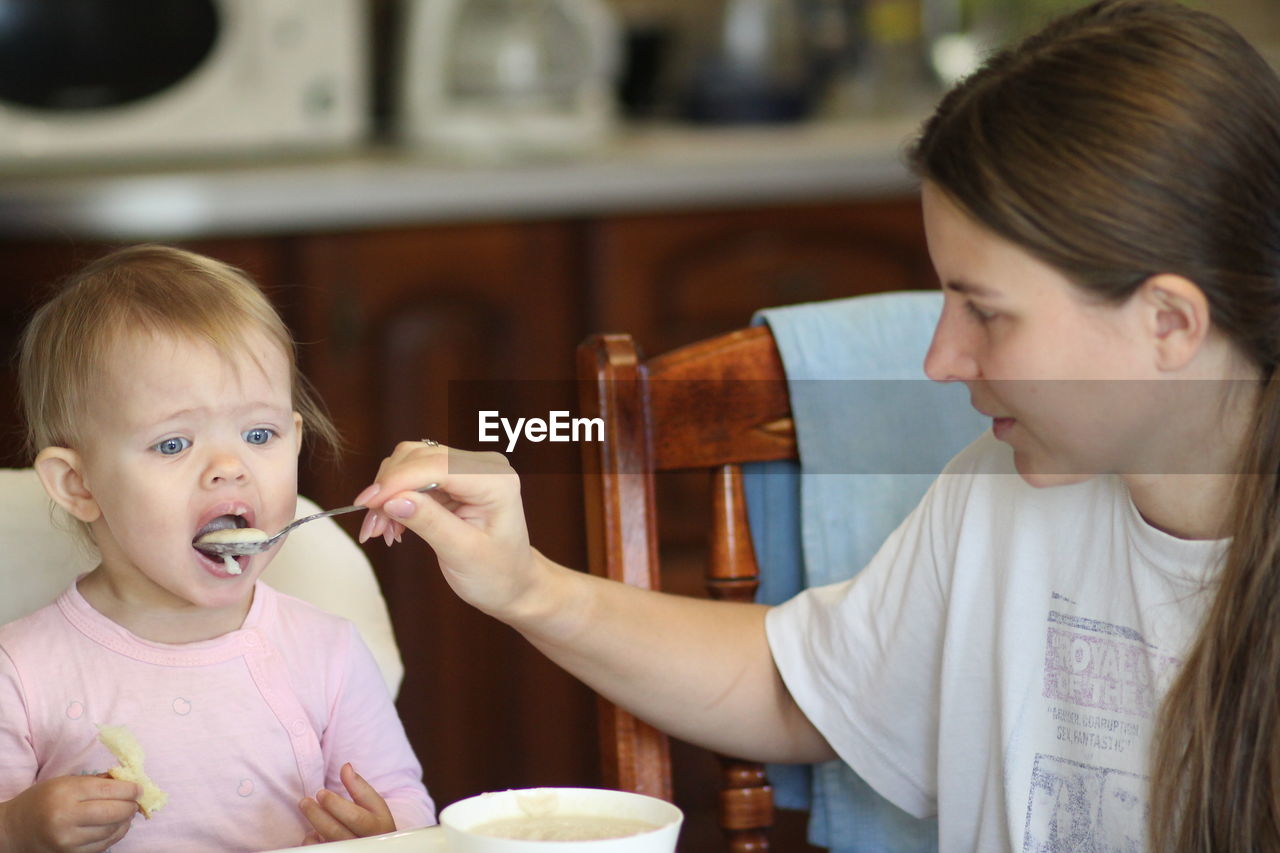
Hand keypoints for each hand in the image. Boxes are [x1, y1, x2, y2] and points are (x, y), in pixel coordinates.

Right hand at [0, 775, 138, 852]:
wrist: (14, 829)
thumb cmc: (42, 800)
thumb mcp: (65, 782)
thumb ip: (96, 781)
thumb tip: (128, 780)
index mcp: (66, 793)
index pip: (109, 790)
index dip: (130, 789)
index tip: (139, 789)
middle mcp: (66, 817)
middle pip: (113, 811)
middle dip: (130, 806)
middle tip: (135, 802)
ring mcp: (68, 839)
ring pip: (111, 830)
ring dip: (125, 821)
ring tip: (126, 813)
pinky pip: (102, 845)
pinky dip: (115, 835)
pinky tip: (116, 827)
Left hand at [298, 763, 393, 842]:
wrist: (380, 851)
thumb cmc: (376, 825)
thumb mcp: (376, 806)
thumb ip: (360, 787)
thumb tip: (345, 767)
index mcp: (377, 827)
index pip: (355, 817)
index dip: (336, 805)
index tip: (321, 792)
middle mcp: (363, 844)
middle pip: (336, 832)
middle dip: (317, 815)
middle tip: (304, 802)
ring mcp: (350, 852)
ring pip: (325, 844)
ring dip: (313, 828)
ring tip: (307, 811)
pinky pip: (319, 851)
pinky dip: (312, 841)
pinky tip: (314, 833)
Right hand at [354, 442, 542, 619]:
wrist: (512, 583)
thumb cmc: (497, 573)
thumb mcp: (463, 553)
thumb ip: (429, 522)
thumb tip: (392, 499)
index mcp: (495, 480)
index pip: (437, 465)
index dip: (397, 481)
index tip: (367, 503)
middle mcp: (481, 466)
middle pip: (418, 457)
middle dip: (388, 489)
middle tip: (373, 528)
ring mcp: (465, 470)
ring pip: (409, 463)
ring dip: (387, 494)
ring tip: (381, 531)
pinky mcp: (451, 480)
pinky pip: (412, 478)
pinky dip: (395, 499)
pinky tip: (392, 526)